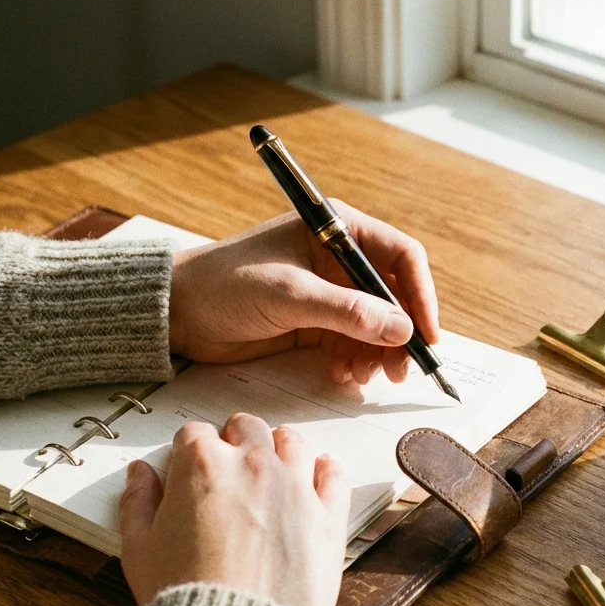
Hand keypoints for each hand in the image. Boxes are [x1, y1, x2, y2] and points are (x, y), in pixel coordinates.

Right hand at [118, 416, 350, 605]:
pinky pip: (334, 473)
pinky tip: (317, 476)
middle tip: (229, 468)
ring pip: (293, 441)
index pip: (194, 433)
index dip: (188, 452)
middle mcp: (253, 465)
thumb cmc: (186, 597)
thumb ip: (137, 502)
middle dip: (234, 441)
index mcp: (203, 466)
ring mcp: (296, 486)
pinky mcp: (328, 515)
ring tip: (272, 468)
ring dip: (279, 448)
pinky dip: (326, 470)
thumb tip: (140, 475)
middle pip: (246, 427)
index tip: (189, 469)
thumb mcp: (139, 550)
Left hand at [169, 199, 440, 384]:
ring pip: (376, 324)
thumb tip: (401, 329)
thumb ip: (347, 311)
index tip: (426, 334)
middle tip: (401, 369)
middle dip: (400, 333)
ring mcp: (329, 291)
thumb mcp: (289, 294)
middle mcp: (339, 258)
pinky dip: (356, 360)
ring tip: (366, 375)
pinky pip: (353, 342)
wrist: (178, 311)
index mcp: (336, 229)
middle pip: (394, 295)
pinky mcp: (315, 321)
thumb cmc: (225, 283)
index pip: (400, 257)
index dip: (420, 295)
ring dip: (379, 352)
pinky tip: (344, 373)